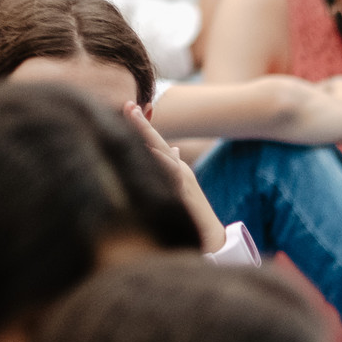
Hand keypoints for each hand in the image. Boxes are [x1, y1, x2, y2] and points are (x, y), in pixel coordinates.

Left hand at [126, 103, 228, 253]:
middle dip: (142, 123)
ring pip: (162, 154)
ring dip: (147, 136)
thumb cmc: (194, 215)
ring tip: (132, 116)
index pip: (157, 143)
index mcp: (177, 169)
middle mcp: (180, 170)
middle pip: (158, 142)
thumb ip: (176, 168)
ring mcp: (182, 181)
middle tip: (128, 104)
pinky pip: (169, 174)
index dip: (143, 126)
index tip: (129, 107)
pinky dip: (160, 161)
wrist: (213, 237)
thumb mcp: (183, 188)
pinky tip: (148, 149)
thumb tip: (174, 150)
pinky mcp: (183, 194)